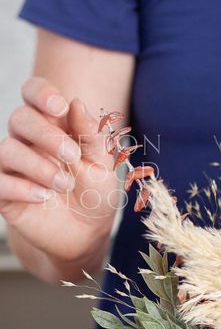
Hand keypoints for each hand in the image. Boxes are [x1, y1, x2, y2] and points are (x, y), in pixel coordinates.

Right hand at [0, 77, 118, 267]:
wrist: (87, 235)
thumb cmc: (94, 195)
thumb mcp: (102, 167)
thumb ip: (92, 136)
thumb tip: (77, 103)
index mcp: (53, 127)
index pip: (34, 94)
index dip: (41, 93)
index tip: (59, 106)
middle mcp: (28, 141)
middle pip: (20, 119)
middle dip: (46, 134)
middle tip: (72, 156)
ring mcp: (14, 166)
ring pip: (8, 149)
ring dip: (39, 166)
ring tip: (64, 184)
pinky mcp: (4, 192)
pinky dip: (21, 187)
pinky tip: (43, 197)